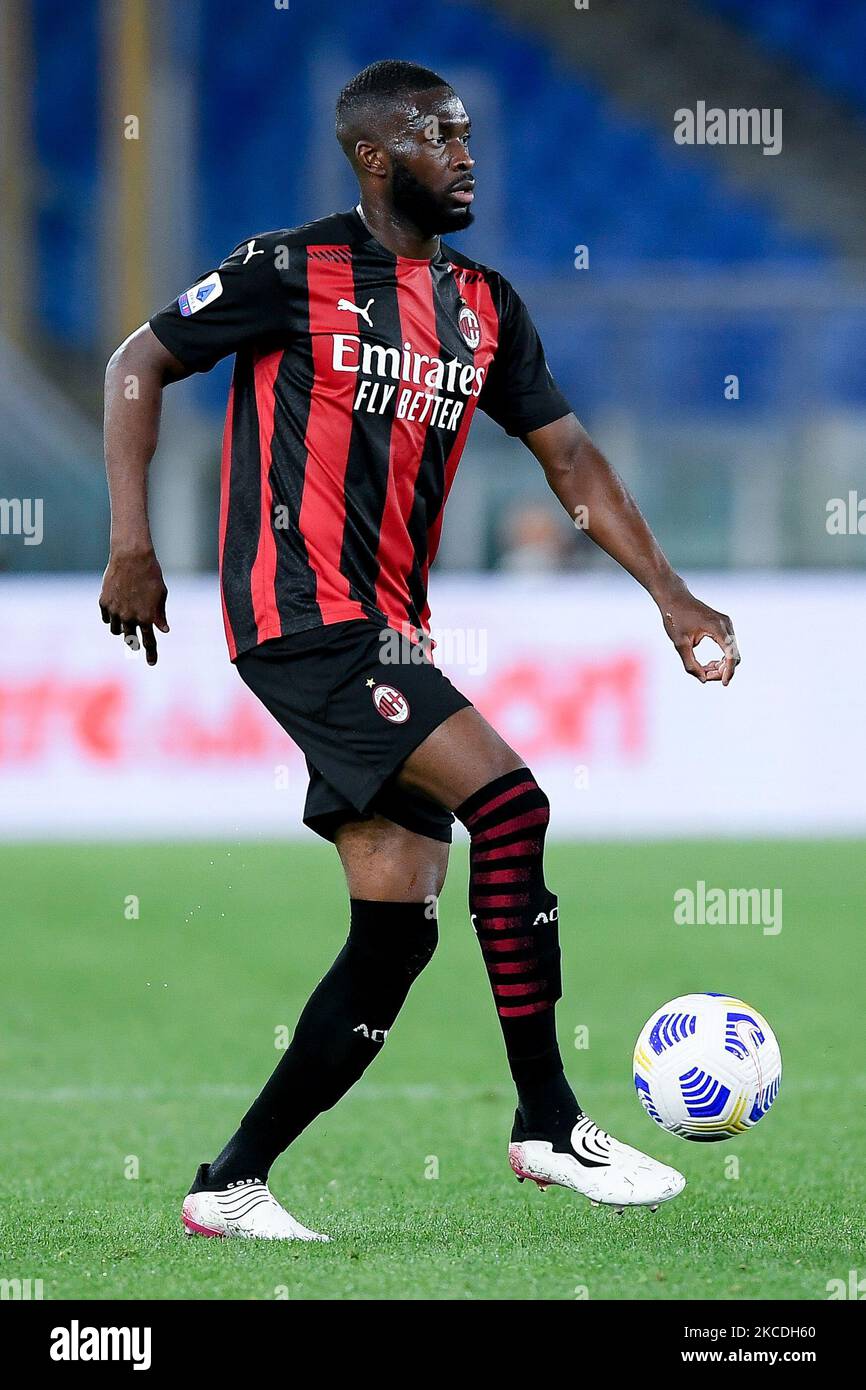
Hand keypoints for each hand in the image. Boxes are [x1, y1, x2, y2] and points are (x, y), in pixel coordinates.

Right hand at [99, 547, 168, 666]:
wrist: (131, 557)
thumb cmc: (151, 574)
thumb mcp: (161, 595)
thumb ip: (160, 614)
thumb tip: (163, 630)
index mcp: (146, 617)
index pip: (149, 642)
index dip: (151, 654)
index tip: (151, 663)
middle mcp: (130, 617)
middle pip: (130, 639)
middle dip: (133, 643)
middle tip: (135, 644)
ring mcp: (115, 611)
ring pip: (116, 630)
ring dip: (122, 629)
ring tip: (126, 621)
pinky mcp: (104, 603)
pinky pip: (107, 618)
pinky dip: (111, 617)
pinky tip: (116, 610)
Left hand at [657, 581, 739, 684]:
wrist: (674, 598)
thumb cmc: (675, 619)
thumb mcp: (679, 644)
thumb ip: (690, 664)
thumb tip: (703, 679)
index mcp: (717, 627)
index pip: (731, 655)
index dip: (729, 672)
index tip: (724, 684)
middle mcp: (726, 624)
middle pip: (734, 655)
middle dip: (722, 670)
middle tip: (705, 676)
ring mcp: (726, 624)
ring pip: (732, 652)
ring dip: (721, 665)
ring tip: (704, 669)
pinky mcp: (724, 625)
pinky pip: (728, 646)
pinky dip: (721, 658)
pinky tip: (708, 663)